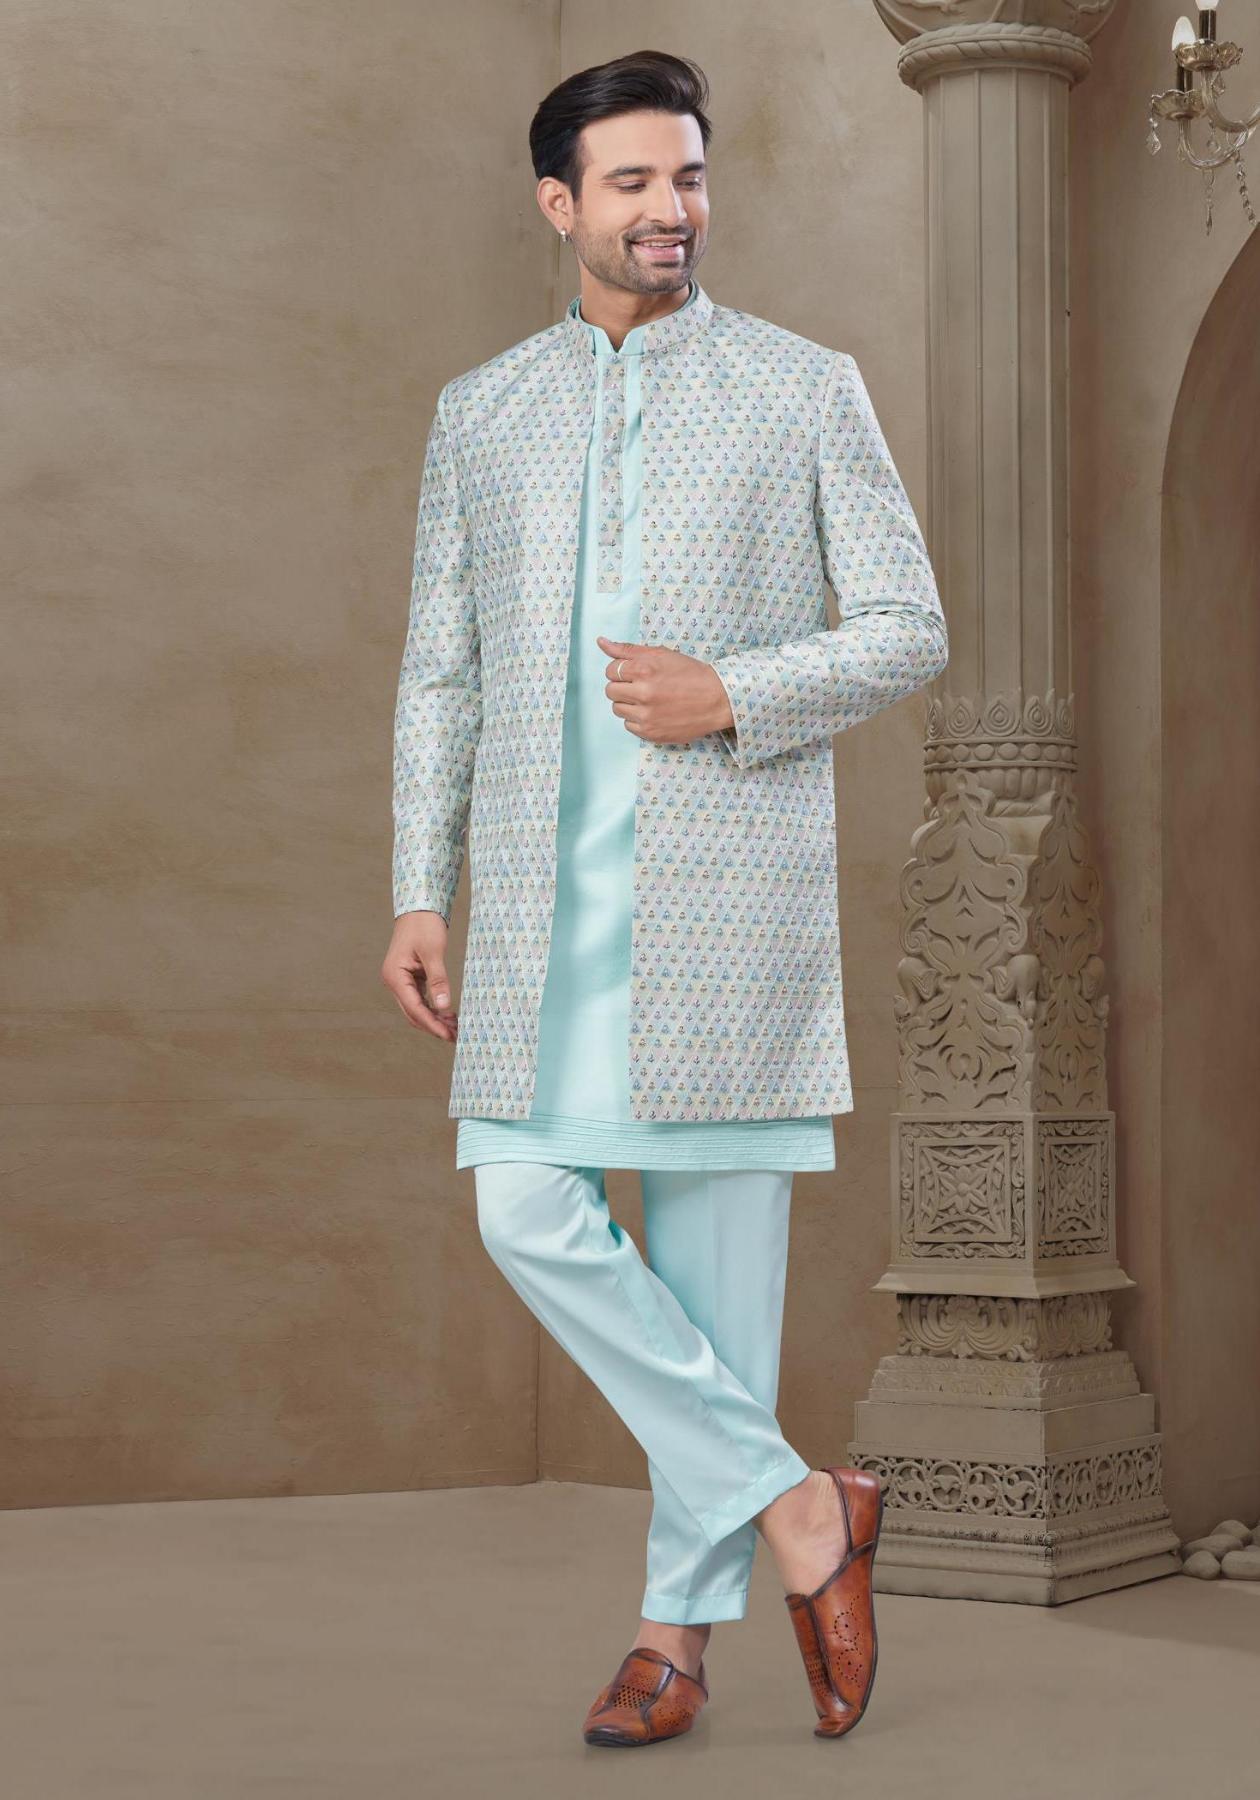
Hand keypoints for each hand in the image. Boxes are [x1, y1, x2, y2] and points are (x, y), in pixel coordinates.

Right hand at [380, 911, 458, 1040]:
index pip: (415, 1009)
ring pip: (416, 1008)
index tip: (449, 1036)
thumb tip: (444, 1006)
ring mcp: (400, 980)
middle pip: (413, 1013)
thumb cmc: (424, 925)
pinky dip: (433, 1007)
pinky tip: (448, 1014)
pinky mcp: (409, 977)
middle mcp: (394, 981)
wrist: (419, 906)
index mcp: (395, 977)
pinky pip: (420, 998)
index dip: (432, 1024)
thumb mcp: (433, 952)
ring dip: (434, 1019)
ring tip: (455, 1027)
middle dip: (433, 1026)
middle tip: (456, 1036)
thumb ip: (438, 980)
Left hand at [597, 635, 735, 744]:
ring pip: (617, 709)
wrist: (717, 699)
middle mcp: (643, 694)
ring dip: (628, 704)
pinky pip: (629, 726)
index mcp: (644, 670)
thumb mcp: (661, 654)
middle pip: (610, 691)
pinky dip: (637, 719)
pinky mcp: (650, 733)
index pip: (611, 670)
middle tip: (641, 686)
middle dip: (622, 687)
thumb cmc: (690, 674)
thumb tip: (601, 642)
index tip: (634, 673)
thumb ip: (627, 649)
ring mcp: (646, 716)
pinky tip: (654, 712)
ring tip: (648, 699)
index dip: (621, 671)